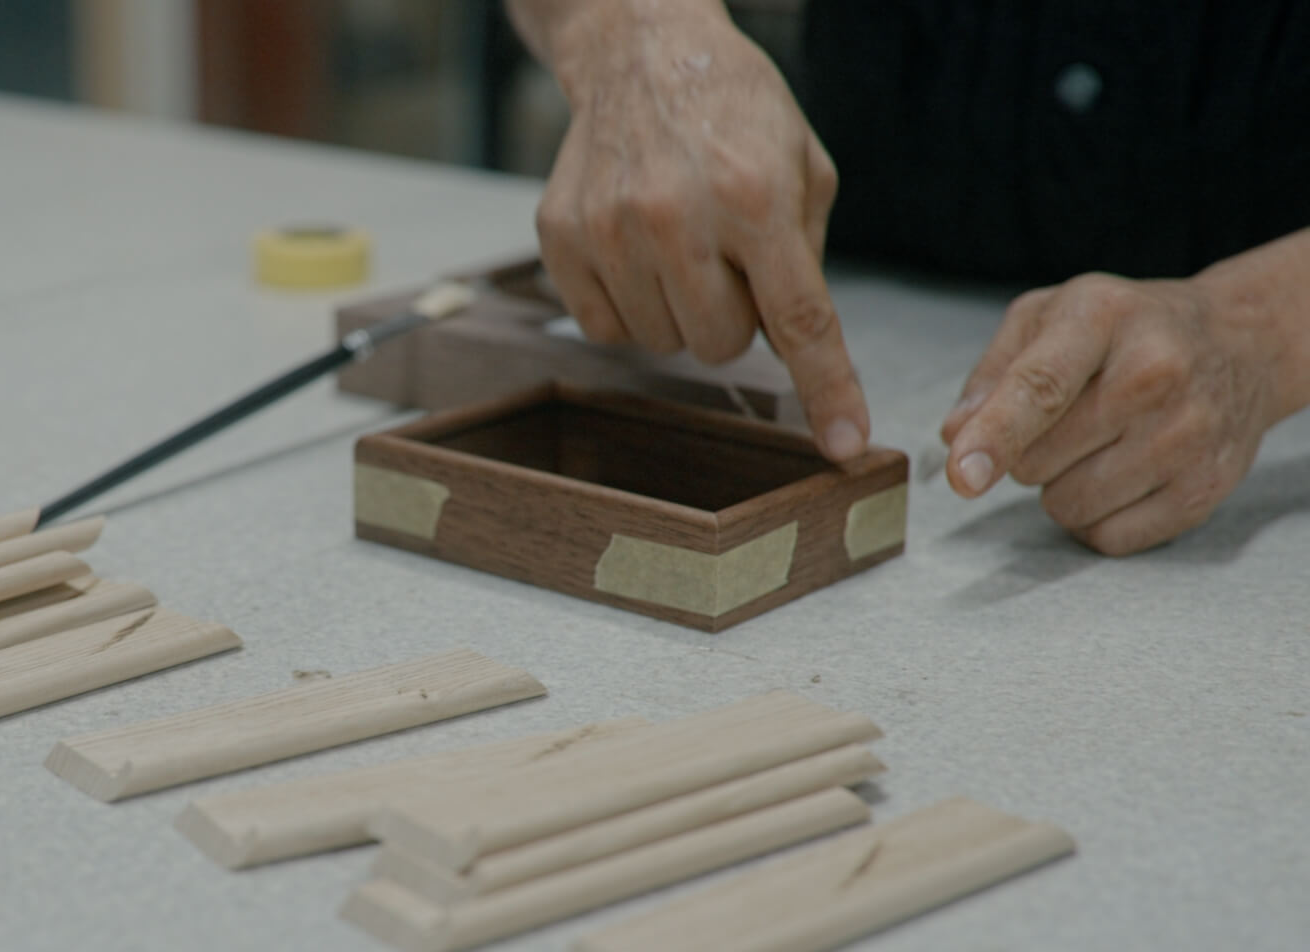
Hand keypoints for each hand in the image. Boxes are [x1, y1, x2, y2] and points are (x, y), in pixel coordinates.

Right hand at [530, 0, 867, 460]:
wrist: (641, 53)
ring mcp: (610, 228)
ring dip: (679, 310)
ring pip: (661, 343)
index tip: (842, 444)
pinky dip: (629, 304)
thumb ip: (805, 259)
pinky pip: (604, 327)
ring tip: (680, 243)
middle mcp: (676, 215)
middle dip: (734, 318)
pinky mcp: (561, 236)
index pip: (798, 319)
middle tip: (729, 261)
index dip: (825, 389)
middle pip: (720, 345)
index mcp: (754, 194)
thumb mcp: (802, 167)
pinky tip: (636, 250)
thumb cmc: (732, 110)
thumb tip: (802, 355)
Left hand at [941, 272, 1291, 554]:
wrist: (1239, 343)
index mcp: (1103, 319)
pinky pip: (1110, 538)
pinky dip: (1098, 518)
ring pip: (1069, 507)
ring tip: (1100, 443)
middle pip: (1038, 461)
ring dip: (1062, 487)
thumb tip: (957, 434)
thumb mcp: (1050, 315)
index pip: (1040, 386)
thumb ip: (993, 372)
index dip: (996, 435)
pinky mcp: (1206, 487)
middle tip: (1069, 418)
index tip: (964, 475)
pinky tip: (1123, 474)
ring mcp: (1188, 434)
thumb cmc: (1126, 330)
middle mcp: (1156, 374)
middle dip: (1029, 452)